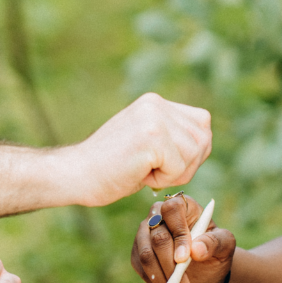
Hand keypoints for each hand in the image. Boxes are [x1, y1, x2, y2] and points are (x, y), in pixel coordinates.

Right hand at [64, 93, 212, 206]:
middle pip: (203, 139)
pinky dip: (163, 180)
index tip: (165, 162)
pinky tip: (139, 174)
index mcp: (155, 102)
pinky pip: (180, 167)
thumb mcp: (146, 142)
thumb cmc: (110, 168)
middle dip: (186, 164)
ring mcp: (154, 117)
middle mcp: (156, 104)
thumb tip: (205, 140)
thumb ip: (172, 135)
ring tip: (144, 170)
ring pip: (194, 154)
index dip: (193, 151)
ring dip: (174, 173)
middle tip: (154, 171)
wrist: (76, 175)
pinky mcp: (151, 136)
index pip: (202, 123)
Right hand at [132, 193, 235, 282]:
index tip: (185, 258)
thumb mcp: (224, 246)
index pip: (172, 210)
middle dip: (172, 267)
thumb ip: (214, 242)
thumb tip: (196, 249)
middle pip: (158, 236)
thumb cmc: (215, 251)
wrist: (205, 270)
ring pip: (146, 254)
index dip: (177, 233)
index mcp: (182, 206)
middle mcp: (158, 215)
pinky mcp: (138, 253)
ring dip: (164, 280)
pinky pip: (141, 268)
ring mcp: (145, 234)